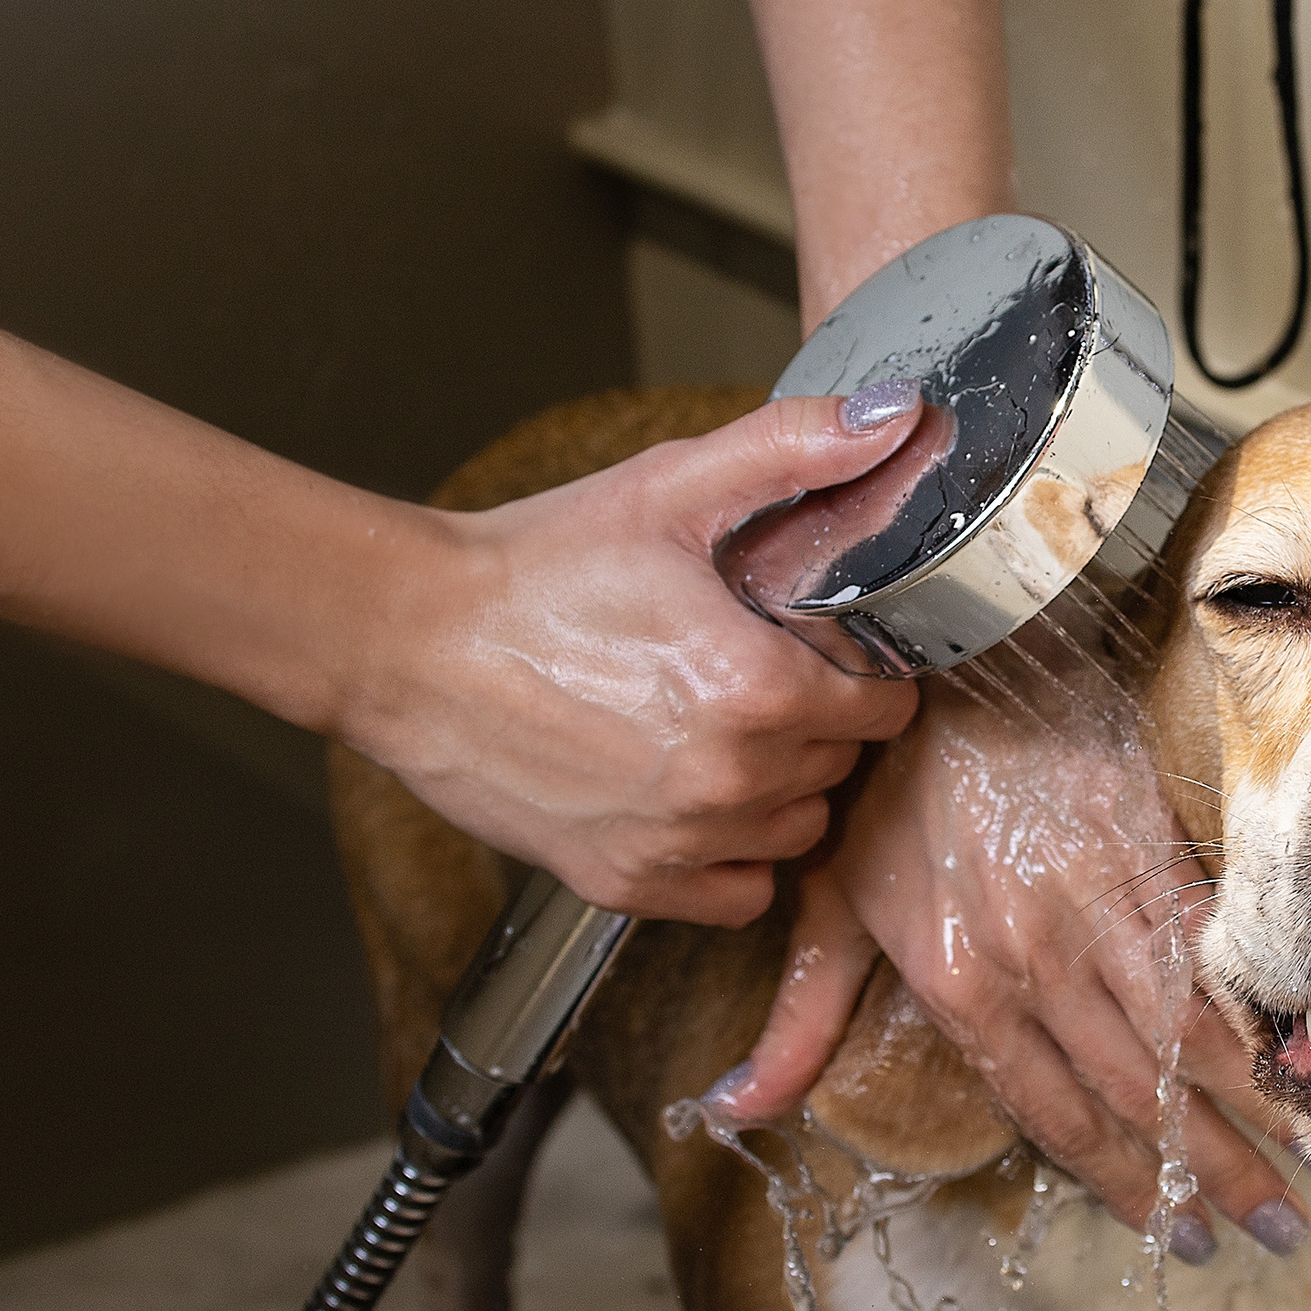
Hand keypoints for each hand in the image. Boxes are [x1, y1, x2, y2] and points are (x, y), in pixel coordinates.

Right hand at [342, 390, 924, 923]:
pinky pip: (738, 892)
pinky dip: (730, 853)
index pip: (887, 705)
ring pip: (797, 827)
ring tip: (718, 727)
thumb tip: (900, 418)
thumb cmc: (536, 567)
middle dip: (816, 718)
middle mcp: (729, 778)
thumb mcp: (670, 486)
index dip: (860, 667)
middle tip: (753, 673)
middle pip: (842, 762)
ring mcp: (678, 839)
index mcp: (757, 687)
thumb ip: (796, 449)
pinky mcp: (626, 880)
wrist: (409, 642)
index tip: (814, 645)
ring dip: (780, 785)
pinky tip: (691, 792)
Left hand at [709, 670, 1310, 1260]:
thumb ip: (799, 1018)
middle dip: (1214, 1169)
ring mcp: (1099, 896)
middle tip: (1281, 1230)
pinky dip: (1266, 999)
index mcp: (959, 982)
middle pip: (1139, 1088)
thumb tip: (736, 1107)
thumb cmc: (882, 777)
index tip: (1175, 1235)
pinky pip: (1216, 940)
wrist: (942, 645)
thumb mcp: (823, 900)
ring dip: (1261, 1102)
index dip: (1121, 1182)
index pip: (1054, 1111)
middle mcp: (1035, 955)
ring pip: (1191, 1025)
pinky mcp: (1148, 838)